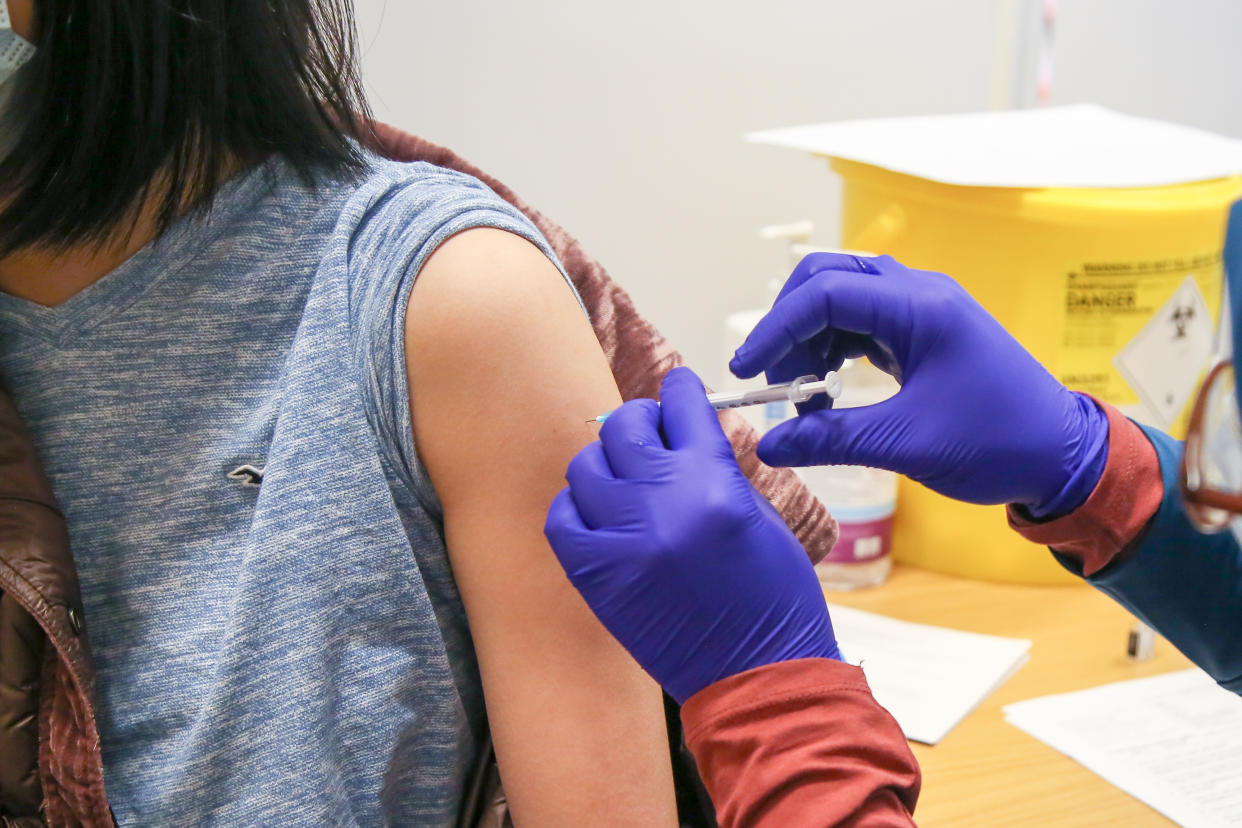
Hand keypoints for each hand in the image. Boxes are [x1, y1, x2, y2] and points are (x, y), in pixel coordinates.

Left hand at [544, 367, 839, 703]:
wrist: (757, 677)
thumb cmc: (772, 598)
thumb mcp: (757, 515)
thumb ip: (715, 468)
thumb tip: (680, 433)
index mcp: (714, 483)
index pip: (683, 405)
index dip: (679, 392)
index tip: (675, 390)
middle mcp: (663, 504)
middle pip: (624, 427)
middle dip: (639, 423)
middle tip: (649, 435)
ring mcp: (622, 540)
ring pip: (585, 466)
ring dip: (606, 465)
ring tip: (624, 481)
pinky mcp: (595, 577)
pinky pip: (561, 518)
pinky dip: (576, 508)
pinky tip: (599, 516)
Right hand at [730, 253, 1108, 513]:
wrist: (1060, 456)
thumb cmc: (998, 443)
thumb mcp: (906, 444)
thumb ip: (830, 439)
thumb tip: (769, 445)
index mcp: (921, 307)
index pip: (825, 294)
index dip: (775, 330)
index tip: (746, 371)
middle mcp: (920, 294)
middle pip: (827, 278)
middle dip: (788, 326)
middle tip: (772, 381)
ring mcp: (922, 310)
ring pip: (841, 298)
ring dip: (809, 340)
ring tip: (802, 396)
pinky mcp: (922, 332)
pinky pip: (861, 322)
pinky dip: (832, 349)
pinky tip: (826, 390)